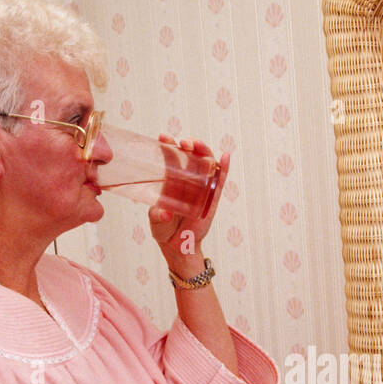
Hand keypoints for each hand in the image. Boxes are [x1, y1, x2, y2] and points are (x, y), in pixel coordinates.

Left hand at [148, 137, 229, 258]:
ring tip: (198, 144)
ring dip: (204, 151)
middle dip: (187, 145)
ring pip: (206, 164)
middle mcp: (187, 181)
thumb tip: (165, 213)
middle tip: (182, 142)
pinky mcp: (212, 198)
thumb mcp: (156, 220)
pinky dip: (224, 168)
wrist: (179, 246)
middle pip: (190, 156)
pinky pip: (220, 181)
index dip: (168, 146)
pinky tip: (225, 156)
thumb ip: (159, 215)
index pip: (171, 158)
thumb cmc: (164, 229)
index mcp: (170, 180)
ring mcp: (202, 187)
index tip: (163, 137)